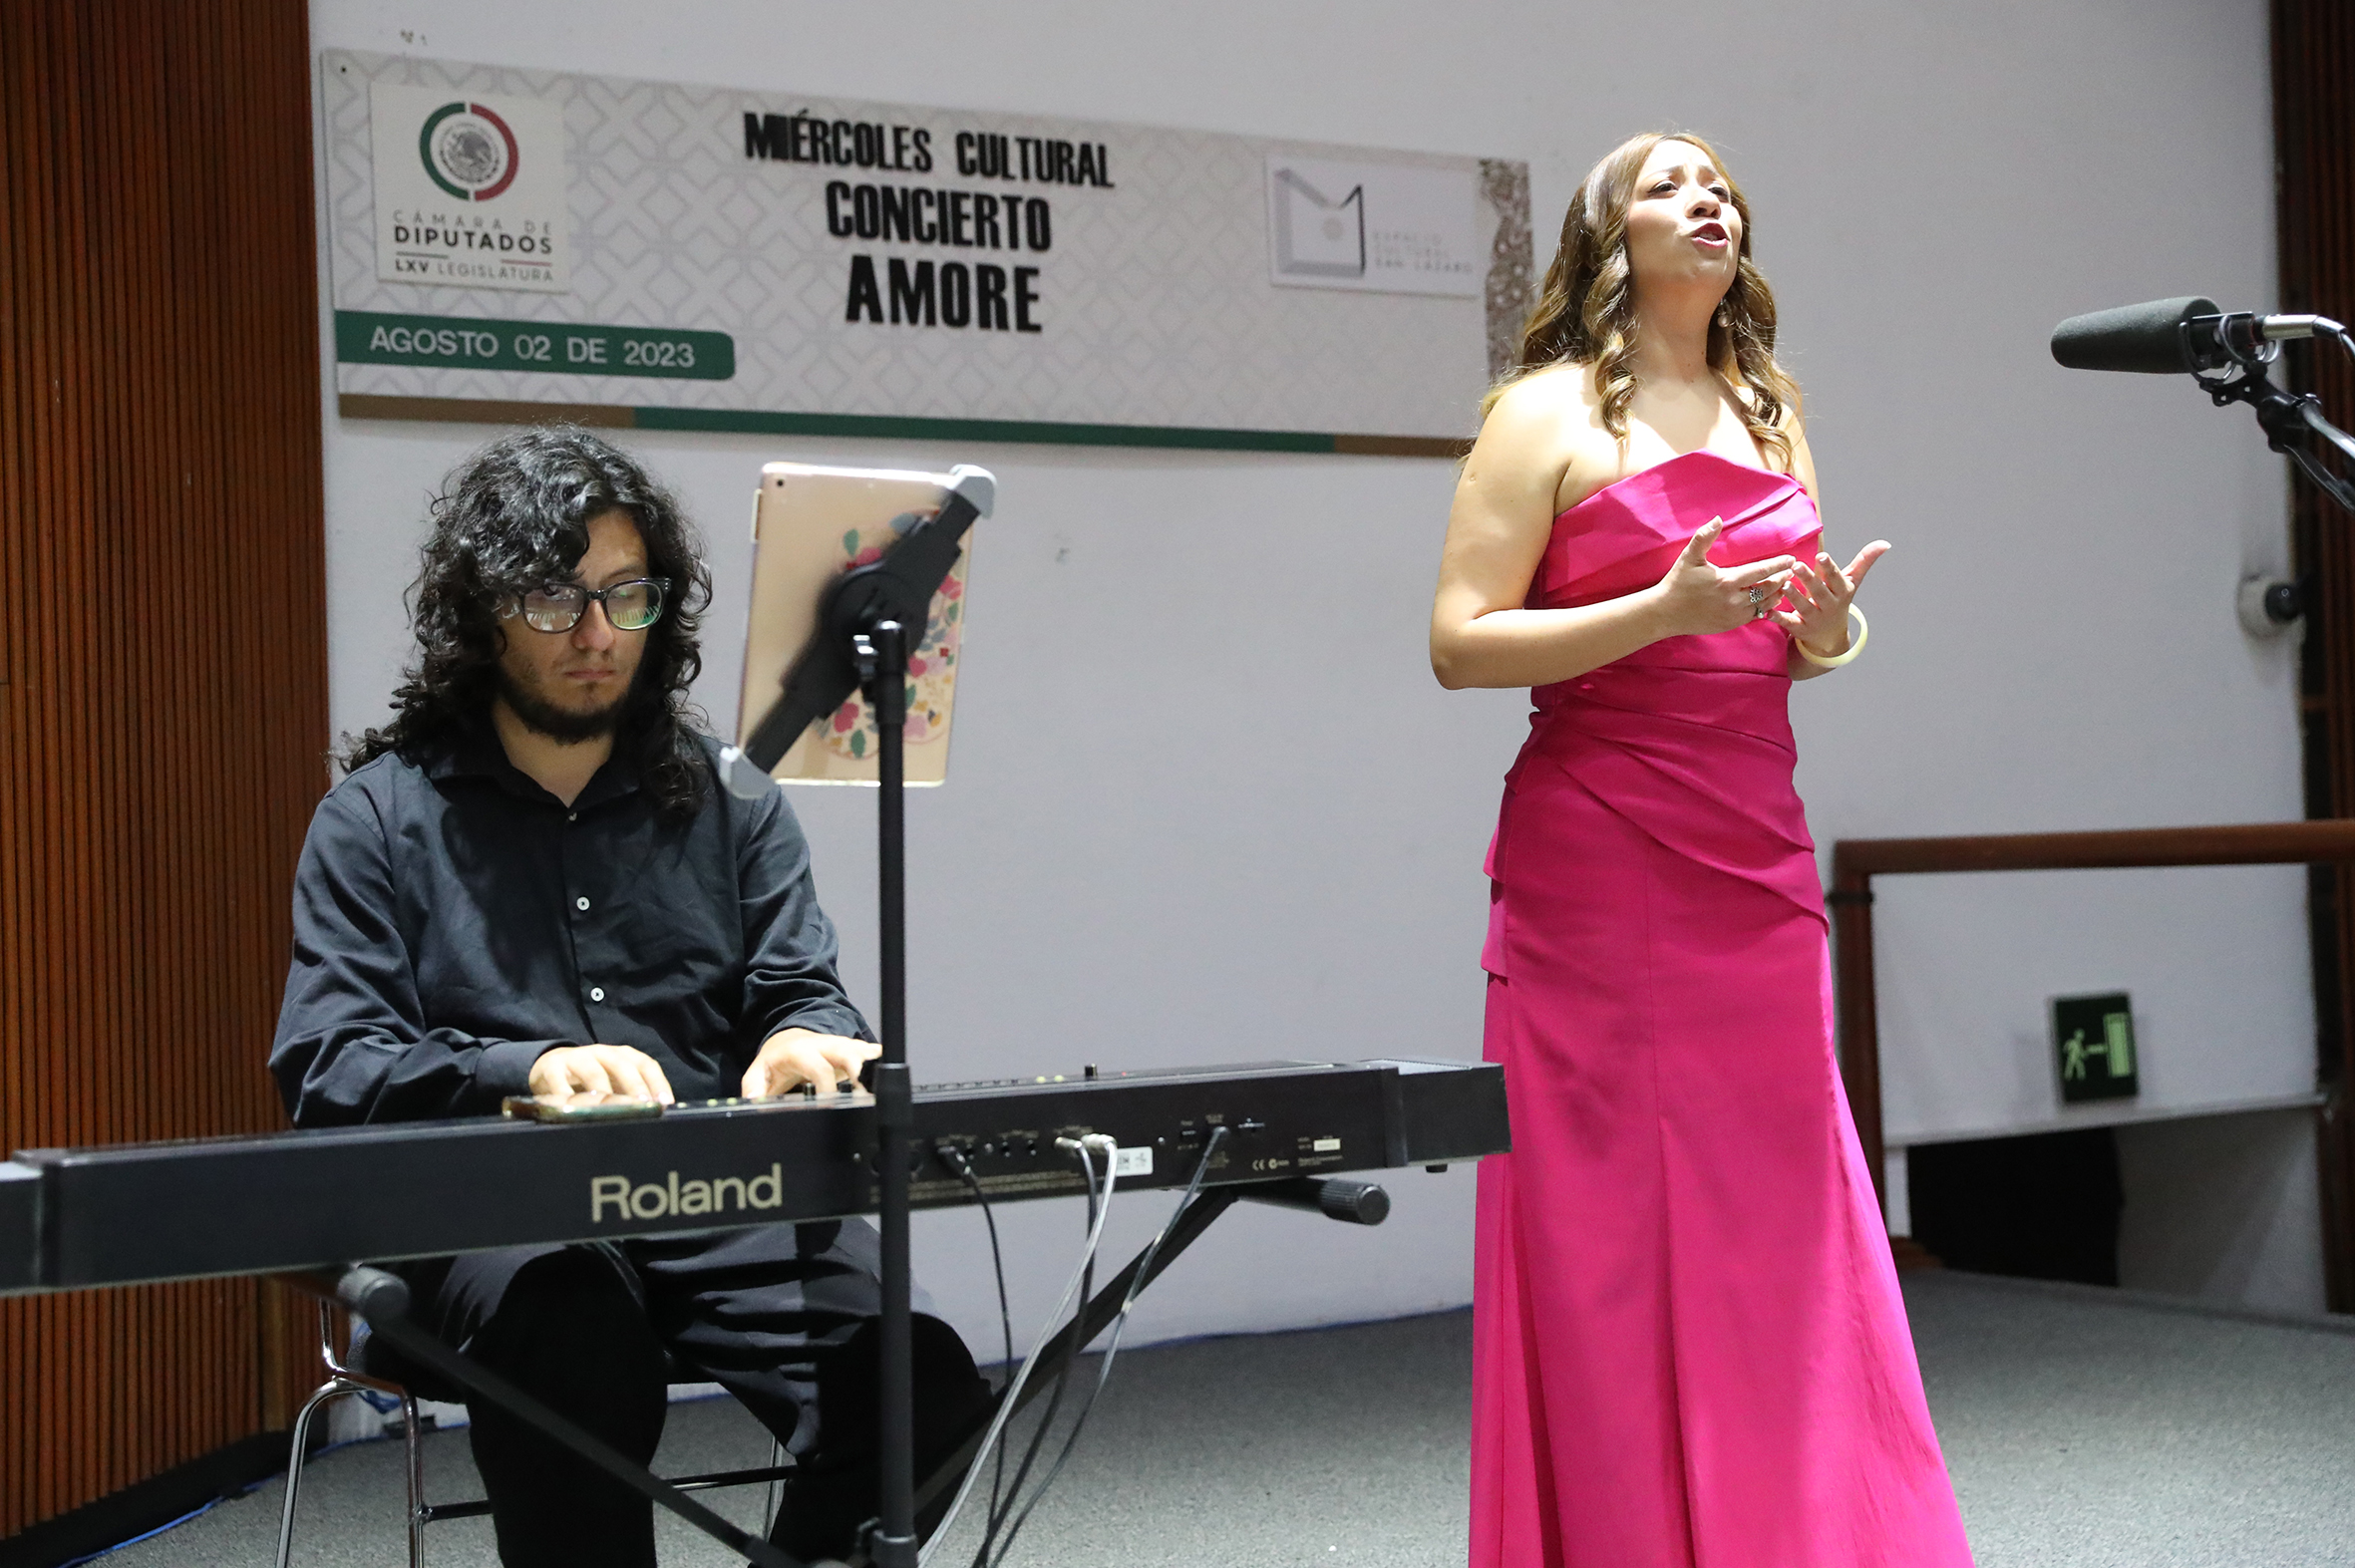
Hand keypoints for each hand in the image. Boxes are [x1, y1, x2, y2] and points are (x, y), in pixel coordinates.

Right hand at [528, 1043, 675, 1105]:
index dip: (658, 1082)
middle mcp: (603, 1052)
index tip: (665, 1103)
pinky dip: (565, 1095)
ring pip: (593, 1072)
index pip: (646, 1064)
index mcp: (623, 1055)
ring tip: (610, 1110)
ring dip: (603, 1091)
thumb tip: (658, 1115)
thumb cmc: (593, 1079)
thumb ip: (633, 1094)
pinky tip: (572, 1111)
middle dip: (634, 1086)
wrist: (551, 1065)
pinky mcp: (553, 1067)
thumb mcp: (615, 1082)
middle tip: (642, 1106)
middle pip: (622, 1066)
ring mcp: (577, 1057)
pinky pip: (559, 1080)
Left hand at [742, 1028, 879, 1098]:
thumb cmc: (776, 1061)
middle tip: (867, 1096)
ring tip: (880, 1092)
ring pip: (864, 1051)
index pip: (819, 1068)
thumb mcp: (758, 1072)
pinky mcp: (853, 1049)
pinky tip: (885, 1077)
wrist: (789, 1040)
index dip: (827, 1087)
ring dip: (874, 1068)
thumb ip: (754, 1087)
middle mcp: (825, 1045)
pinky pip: (872, 1052)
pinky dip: (880, 1063)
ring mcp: (842, 1046)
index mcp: (802, 1052)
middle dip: (861, 1071)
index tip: (831, 1107)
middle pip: (849, 1052)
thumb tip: (754, 1101)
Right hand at [1651, 518, 1797, 636]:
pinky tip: (1770, 602)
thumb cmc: (1677, 582)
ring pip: (1764, 605)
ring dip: (1776, 594)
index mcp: (1727, 581)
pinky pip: (1755, 616)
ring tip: (1785, 586)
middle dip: (1781, 579)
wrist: (1665, 613)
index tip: (1791, 559)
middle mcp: (1734, 600)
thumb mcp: (1689, 557)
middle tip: (1792, 571)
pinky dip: (1765, 608)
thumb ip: (1704, 537)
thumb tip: (1717, 519)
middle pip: (1767, 589)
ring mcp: (1734, 615)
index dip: (1778, 565)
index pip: (1761, 571)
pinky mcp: (1730, 624)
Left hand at [1772, 540, 1889, 656]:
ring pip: (1804, 608)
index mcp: (1841, 592)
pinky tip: (1770, 612)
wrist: (1830, 638)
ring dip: (1794, 597)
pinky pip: (1790, 624)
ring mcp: (1815, 619)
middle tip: (1797, 565)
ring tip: (1784, 584)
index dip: (1829, 568)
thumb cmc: (1838, 601)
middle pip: (1819, 592)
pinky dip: (1780, 618)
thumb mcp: (1852, 583)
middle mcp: (1829, 606)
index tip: (1821, 555)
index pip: (1836, 578)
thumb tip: (1885, 543)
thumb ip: (1864, 561)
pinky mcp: (1800, 629)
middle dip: (1809, 579)